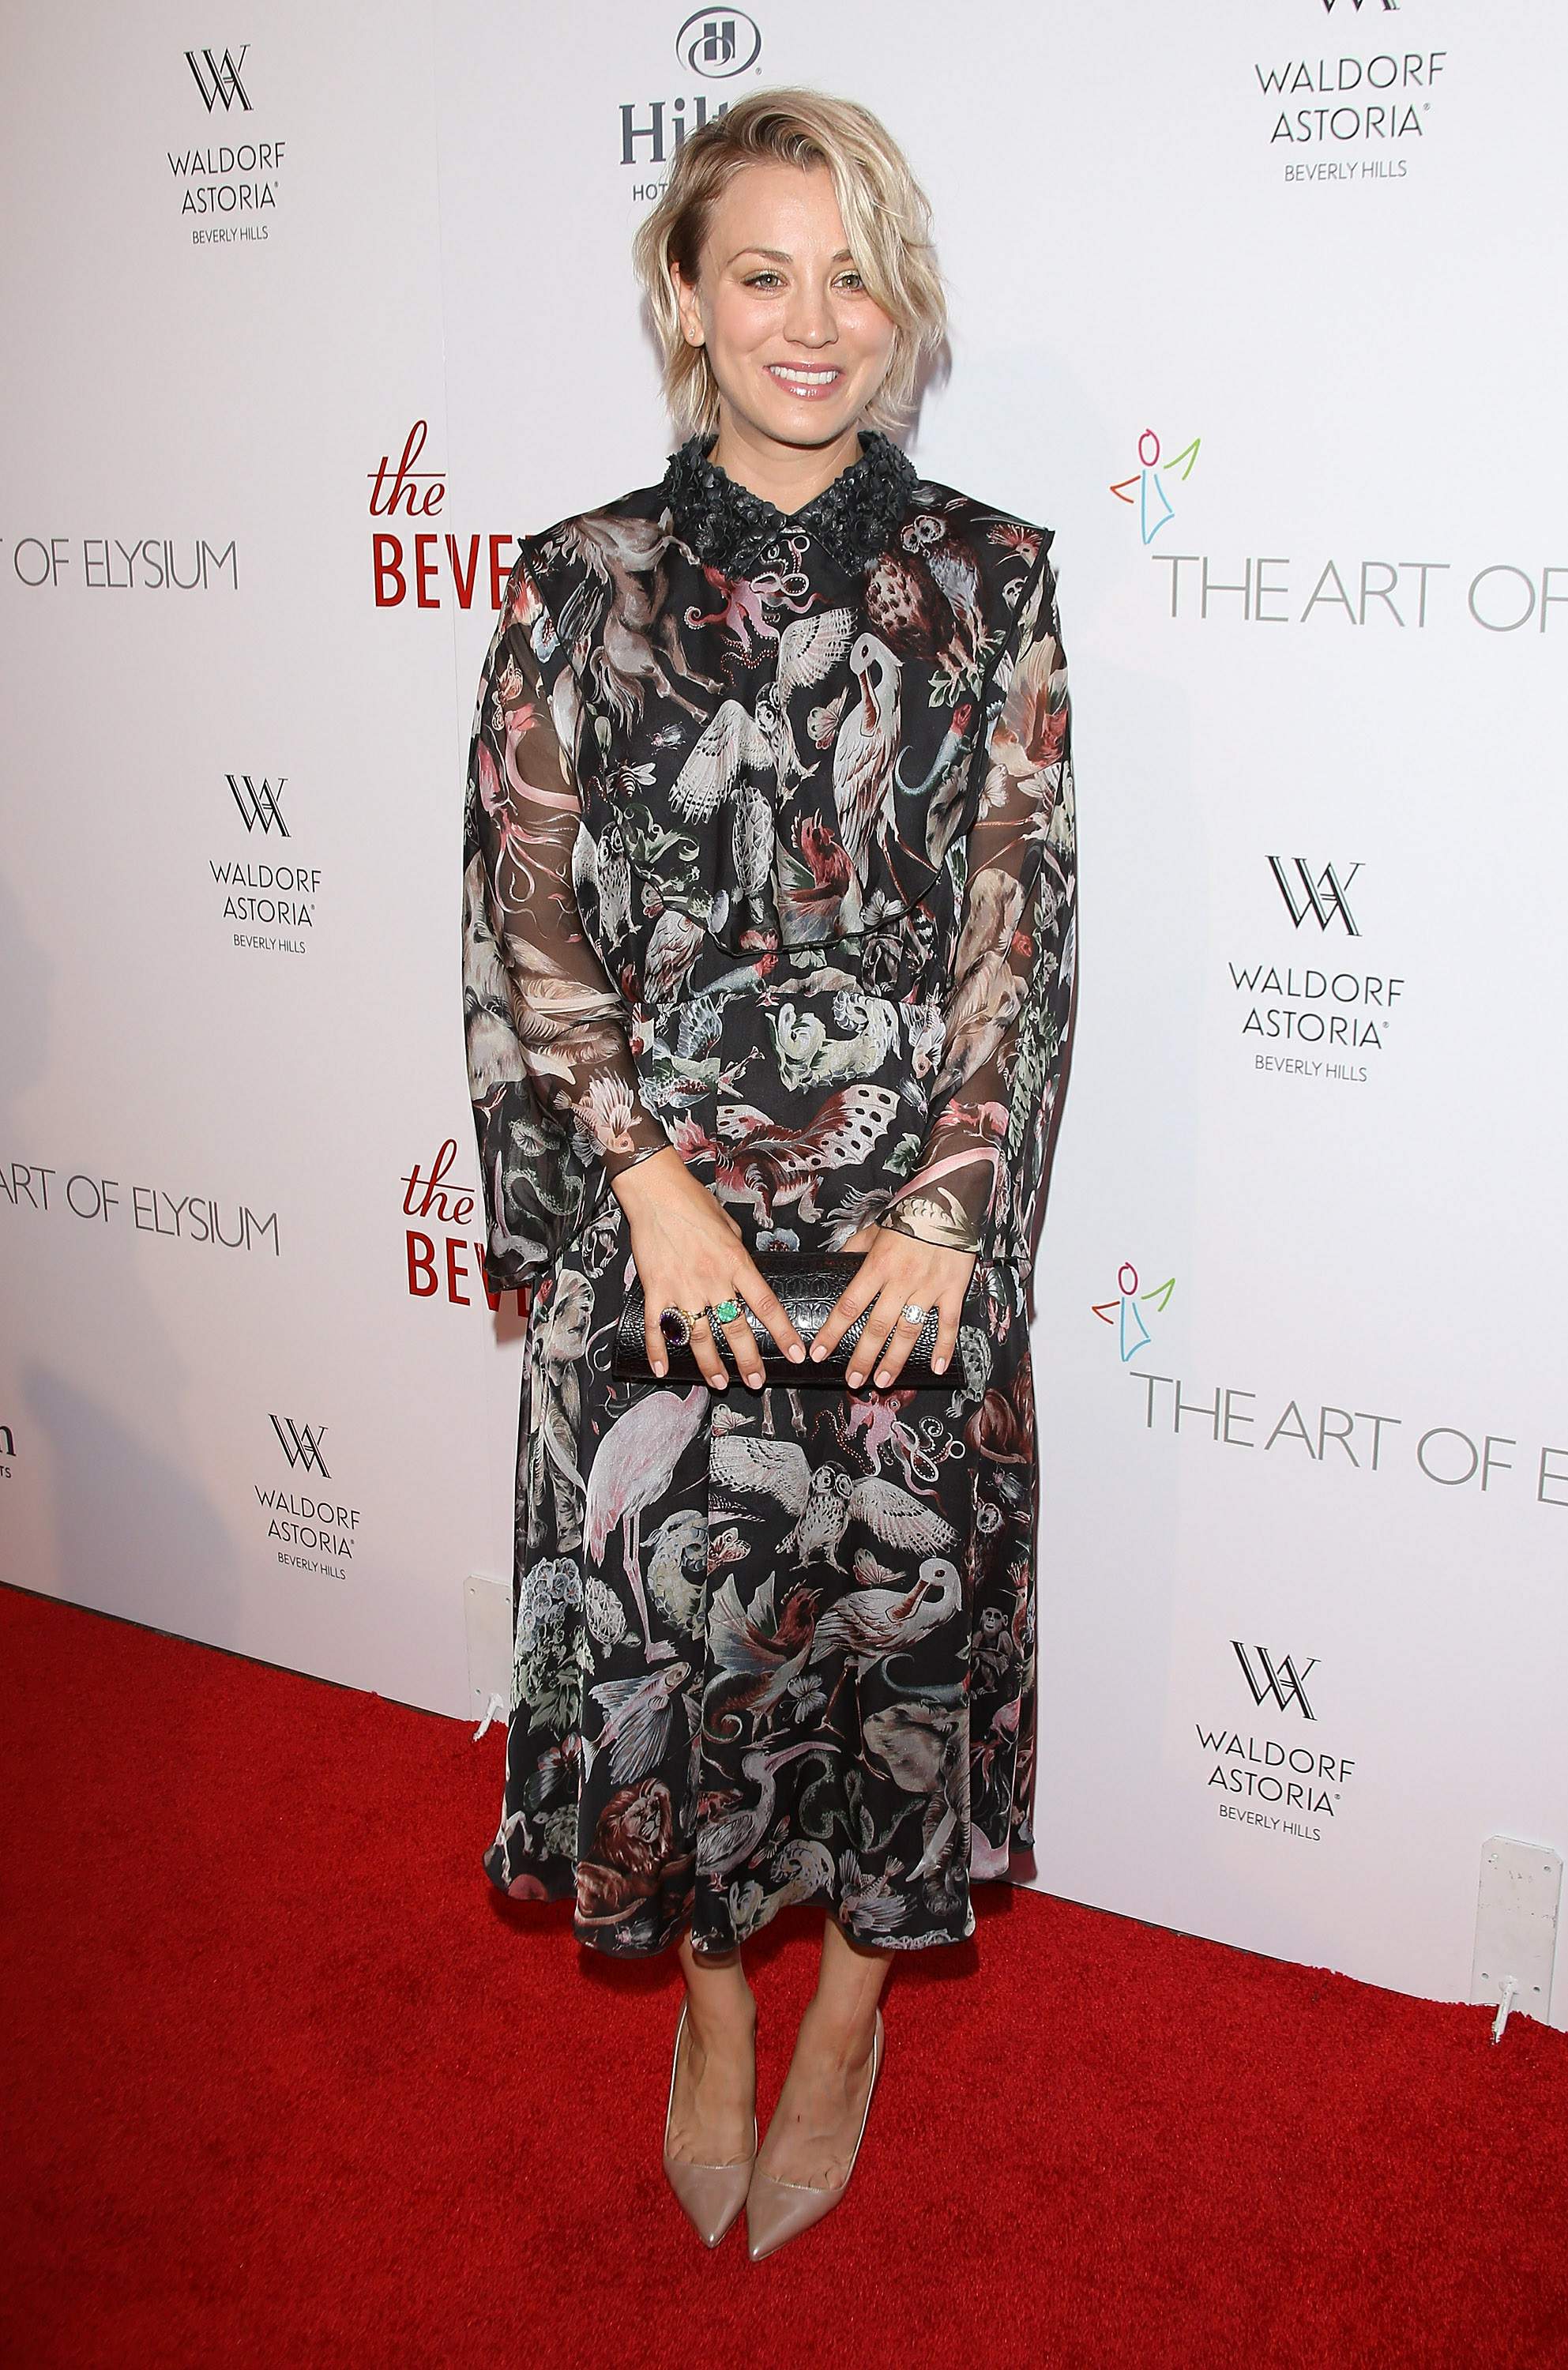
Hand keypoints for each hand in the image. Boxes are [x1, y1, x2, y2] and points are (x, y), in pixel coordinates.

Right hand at [611, 1148, 806, 1389]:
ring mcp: (683, 1287)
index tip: (795, 1355)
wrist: (656, 1191)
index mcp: (736, 1263)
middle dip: (748, 1361)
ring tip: (718, 1383)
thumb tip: (743, 1269)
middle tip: (756, 1382)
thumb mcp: (729, 1225)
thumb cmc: (694, 1202)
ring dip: (709, 1364)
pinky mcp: (655, 1289)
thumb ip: (738, 1252)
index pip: (766, 1305)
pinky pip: (657, 1327)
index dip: (783, 1333)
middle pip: (735, 1330)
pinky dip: (658, 1351)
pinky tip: (662, 1369)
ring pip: (699, 1337)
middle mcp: (713, 1280)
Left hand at [810, 1223, 976, 1389]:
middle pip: (877, 1327)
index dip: (832, 1332)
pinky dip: (944, 1348)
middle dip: (863, 1358)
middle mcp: (901, 1281)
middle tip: (853, 1381)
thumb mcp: (874, 1229)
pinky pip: (948, 1324)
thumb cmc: (908, 1214)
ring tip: (883, 1381)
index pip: (849, 1306)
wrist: (949, 1200)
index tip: (819, 1352)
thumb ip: (853, 1249)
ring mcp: (929, 1287)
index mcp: (877, 1266)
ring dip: (895, 1360)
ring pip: (909, 1331)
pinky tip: (936, 1368)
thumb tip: (835, 1263)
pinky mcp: (953, 1289)